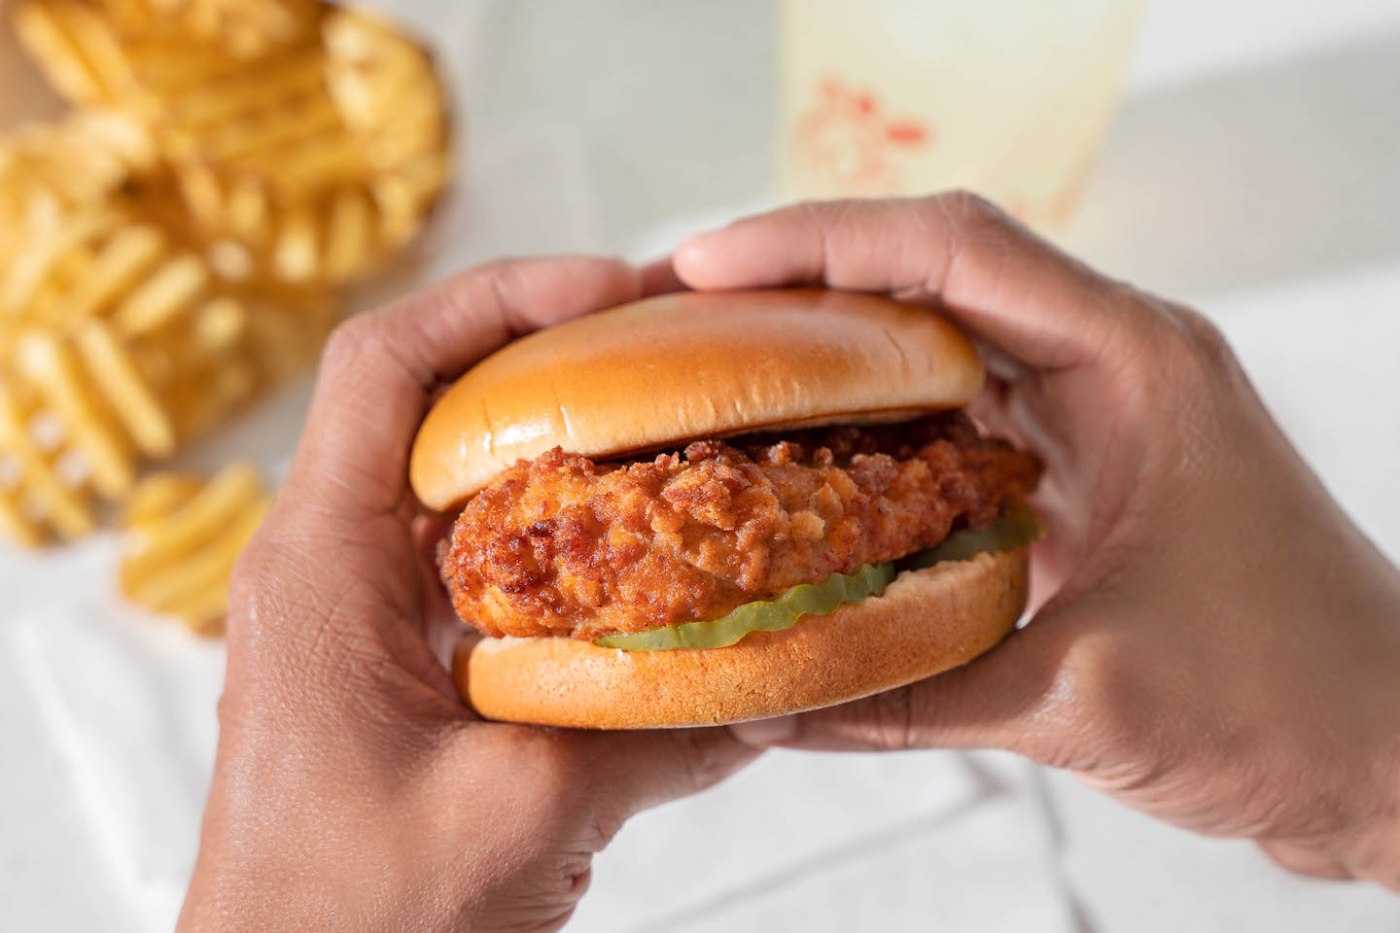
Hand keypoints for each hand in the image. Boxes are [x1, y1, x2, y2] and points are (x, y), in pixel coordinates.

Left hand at [180, 258, 756, 930]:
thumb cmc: (349, 919)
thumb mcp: (518, 817)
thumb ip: (650, 738)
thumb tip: (774, 688)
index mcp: (323, 568)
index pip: (385, 365)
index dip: (497, 299)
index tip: (613, 288)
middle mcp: (330, 566)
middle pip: (433, 399)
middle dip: (554, 354)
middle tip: (672, 345)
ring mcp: (364, 612)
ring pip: (462, 475)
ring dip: (561, 440)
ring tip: (671, 425)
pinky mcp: (401, 660)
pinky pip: (482, 556)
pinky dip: (562, 534)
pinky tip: (643, 555)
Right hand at [674, 195, 1399, 887]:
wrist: (1386, 752)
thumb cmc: (1292, 701)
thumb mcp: (1087, 699)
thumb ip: (916, 698)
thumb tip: (770, 705)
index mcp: (1136, 365)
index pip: (957, 248)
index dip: (819, 243)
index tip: (706, 267)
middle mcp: (1111, 366)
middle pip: (931, 275)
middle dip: (798, 281)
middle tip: (679, 314)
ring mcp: (1093, 417)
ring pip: (935, 344)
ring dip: (827, 349)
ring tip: (712, 370)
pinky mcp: (1075, 474)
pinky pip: (952, 422)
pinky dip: (868, 429)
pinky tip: (795, 460)